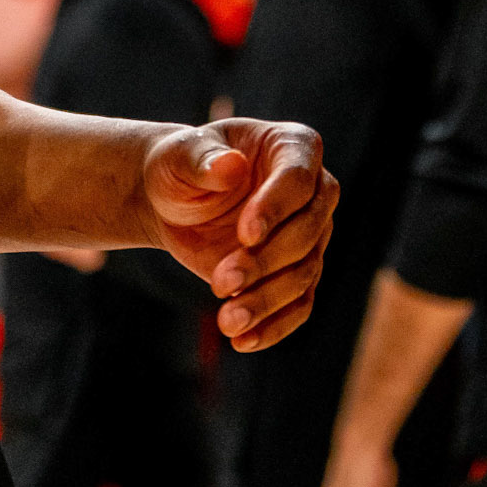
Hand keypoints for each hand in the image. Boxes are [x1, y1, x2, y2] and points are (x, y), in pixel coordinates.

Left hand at [139, 118, 337, 350]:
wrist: (173, 202)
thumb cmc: (180, 167)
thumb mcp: (178, 155)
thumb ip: (201, 158)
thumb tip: (231, 166)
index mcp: (292, 146)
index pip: (298, 179)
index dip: (275, 208)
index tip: (244, 234)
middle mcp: (313, 191)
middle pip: (308, 231)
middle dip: (265, 262)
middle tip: (221, 282)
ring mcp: (310, 233)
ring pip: (304, 273)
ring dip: (266, 300)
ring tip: (226, 321)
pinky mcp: (296, 272)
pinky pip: (299, 305)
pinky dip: (274, 325)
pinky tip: (244, 340)